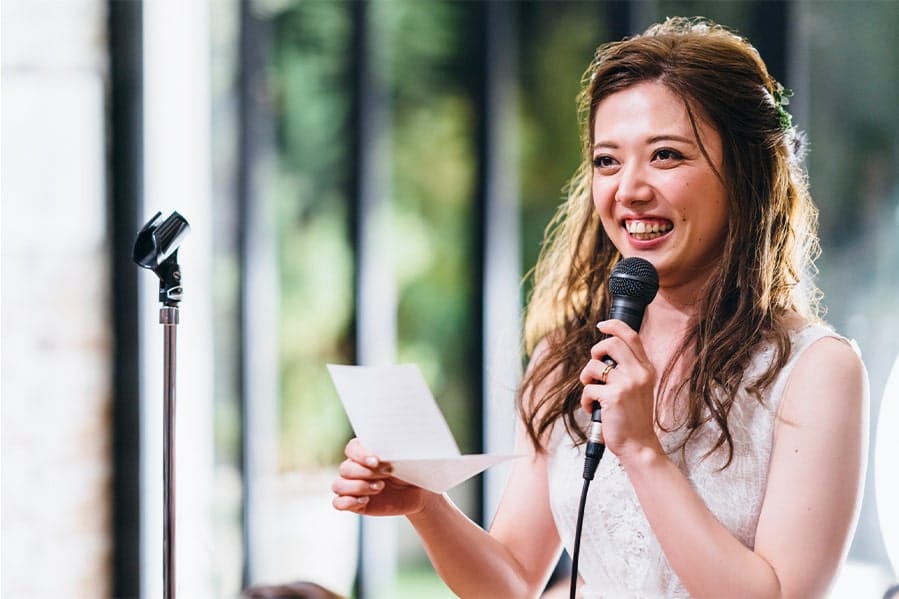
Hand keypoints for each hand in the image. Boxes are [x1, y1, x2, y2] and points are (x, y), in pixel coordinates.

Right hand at [331, 438, 431, 515]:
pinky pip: (338, 503)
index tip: (376, 460)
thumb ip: (392, 450)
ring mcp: (352, 486)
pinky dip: (347, 502)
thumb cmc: (408, 469)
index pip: (351, 449)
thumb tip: (386, 449)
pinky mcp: (354, 503)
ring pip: (339, 485)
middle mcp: (354, 467)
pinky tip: (365, 500)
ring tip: (379, 488)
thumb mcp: (403, 458)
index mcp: (363, 451)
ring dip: (358, 487)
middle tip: (387, 474)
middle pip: (345, 468)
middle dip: (366, 473)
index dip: (361, 455)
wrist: (416, 491)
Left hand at [578, 319, 660, 456]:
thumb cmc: (634, 418)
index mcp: (646, 369)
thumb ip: (628, 369)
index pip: (632, 336)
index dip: (614, 326)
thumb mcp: (639, 388)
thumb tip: (603, 353)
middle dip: (595, 353)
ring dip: (586, 378)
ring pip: (593, 366)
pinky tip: (594, 409)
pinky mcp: (614, 397)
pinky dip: (586, 400)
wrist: (639, 445)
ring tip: (593, 392)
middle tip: (594, 369)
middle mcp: (640, 373)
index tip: (602, 325)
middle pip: (610, 344)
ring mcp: (628, 384)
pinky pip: (588, 388)